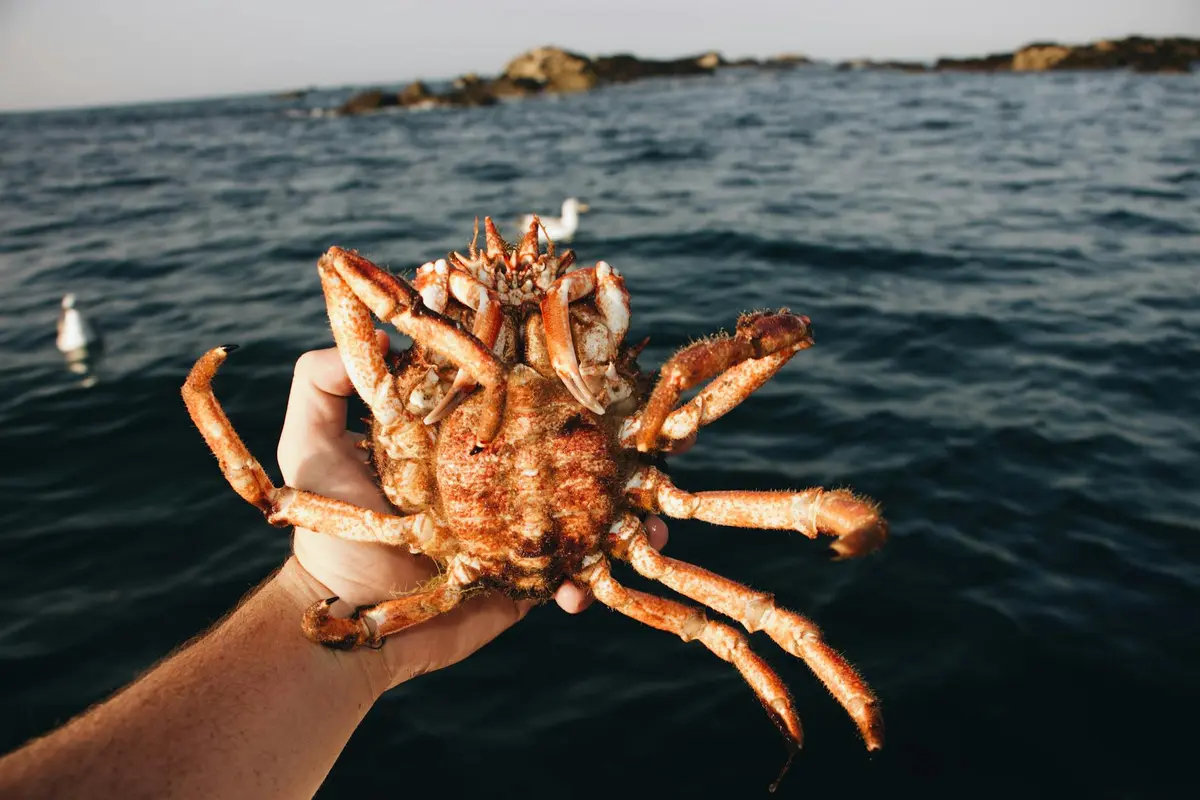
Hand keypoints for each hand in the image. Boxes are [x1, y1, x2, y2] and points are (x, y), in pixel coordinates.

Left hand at [275, 333, 670, 688]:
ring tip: (647, 522)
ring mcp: (518, 527)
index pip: (516, 394)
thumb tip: (368, 332)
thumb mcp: (311, 447)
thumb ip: (321, 386)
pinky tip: (580, 592)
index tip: (593, 362)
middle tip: (647, 444)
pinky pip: (573, 576)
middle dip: (615, 444)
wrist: (343, 625)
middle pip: (570, 448)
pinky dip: (587, 583)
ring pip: (590, 511)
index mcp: (461, 436)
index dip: (556, 377)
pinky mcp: (525, 579)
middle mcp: (498, 474)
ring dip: (627, 515)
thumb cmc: (325, 534)